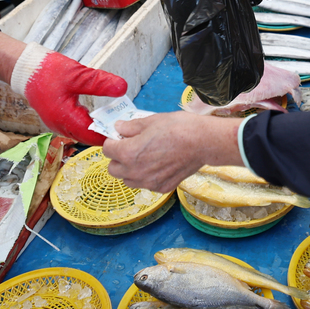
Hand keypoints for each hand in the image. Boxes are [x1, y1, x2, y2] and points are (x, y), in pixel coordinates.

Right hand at [9, 44, 127, 145]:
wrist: (25, 68)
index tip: (126, 129)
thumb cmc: (46, 71)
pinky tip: (99, 114)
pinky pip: (75, 125)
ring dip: (96, 127)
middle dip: (105, 132)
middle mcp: (59, 125)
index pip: (92, 136)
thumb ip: (100, 82)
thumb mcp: (77, 74)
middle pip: (87, 137)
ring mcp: (57, 123)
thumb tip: (122, 88)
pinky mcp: (57, 118)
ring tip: (114, 119)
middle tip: (123, 124)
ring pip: (81, 132)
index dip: (109, 134)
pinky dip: (88, 122)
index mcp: (64, 118)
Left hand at [103, 112, 240, 191]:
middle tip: (130, 146)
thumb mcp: (151, 121)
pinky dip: (147, 176)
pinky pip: (146, 184)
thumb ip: (131, 127)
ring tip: (144, 157)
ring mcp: (149, 182)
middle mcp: (135, 172)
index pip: (107, 149)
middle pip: (113, 169)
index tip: (120, 137)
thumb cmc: (178, 128)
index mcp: (128, 153)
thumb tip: (119, 128)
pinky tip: (158, 164)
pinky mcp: (161, 188)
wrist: (203, 142)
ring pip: (128, 180)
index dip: (113, 140)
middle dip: (118, 157)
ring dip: (130, 170)